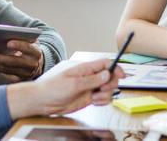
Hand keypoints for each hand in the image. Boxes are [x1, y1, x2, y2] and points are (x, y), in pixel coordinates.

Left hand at [0, 39, 43, 80]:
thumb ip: (20, 35)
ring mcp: (25, 73)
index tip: (8, 43)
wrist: (38, 63)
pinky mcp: (17, 78)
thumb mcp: (29, 40)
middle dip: (0, 58)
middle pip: (15, 62)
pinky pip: (2, 73)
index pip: (29, 48)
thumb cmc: (29, 47)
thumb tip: (4, 29)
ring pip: (7, 69)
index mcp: (36, 52)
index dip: (20, 45)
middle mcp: (32, 64)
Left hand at [8, 59, 125, 117]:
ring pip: (108, 89)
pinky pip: (103, 99)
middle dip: (111, 83)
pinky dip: (102, 101)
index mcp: (86, 68)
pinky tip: (93, 102)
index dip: (115, 67)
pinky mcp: (89, 98)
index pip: (105, 64)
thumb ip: (91, 80)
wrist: (43, 101)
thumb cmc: (53, 88)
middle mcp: (90, 77)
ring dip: (105, 94)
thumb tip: (106, 74)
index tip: (122, 75)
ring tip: (94, 97)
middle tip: (102, 89)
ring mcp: (90, 88)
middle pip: (110, 76)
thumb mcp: (73, 84)